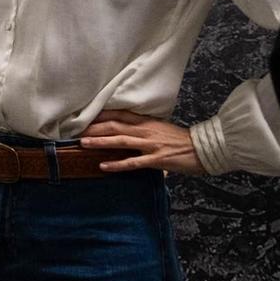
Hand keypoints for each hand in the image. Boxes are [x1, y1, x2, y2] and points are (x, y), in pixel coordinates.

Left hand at [81, 109, 202, 173]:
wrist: (204, 148)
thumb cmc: (180, 140)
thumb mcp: (159, 128)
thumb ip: (141, 127)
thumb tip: (122, 128)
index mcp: (146, 121)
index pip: (119, 114)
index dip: (100, 115)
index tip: (82, 116)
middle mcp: (146, 130)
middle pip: (115, 126)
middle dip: (93, 128)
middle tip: (75, 130)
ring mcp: (151, 145)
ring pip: (120, 141)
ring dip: (100, 142)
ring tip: (82, 143)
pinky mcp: (157, 159)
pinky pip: (133, 162)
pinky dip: (117, 164)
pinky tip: (103, 166)